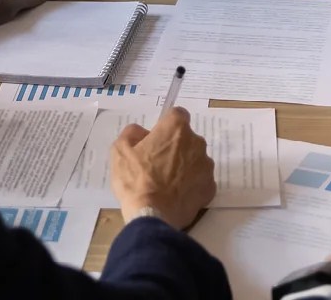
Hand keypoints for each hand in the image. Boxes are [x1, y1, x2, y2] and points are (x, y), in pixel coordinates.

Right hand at [110, 107, 216, 228]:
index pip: (177, 114)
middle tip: (158, 164)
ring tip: (168, 184)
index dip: (166, 125)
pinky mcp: (210, 187)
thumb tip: (142, 132)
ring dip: (186, 166)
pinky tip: (177, 195)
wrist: (152, 215)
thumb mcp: (120, 151)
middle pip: (187, 139)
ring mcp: (206, 166)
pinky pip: (201, 181)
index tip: (157, 138)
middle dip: (176, 147)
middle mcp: (197, 142)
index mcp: (176, 128)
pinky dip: (192, 185)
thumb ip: (132, 133)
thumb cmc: (136, 179)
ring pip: (196, 160)